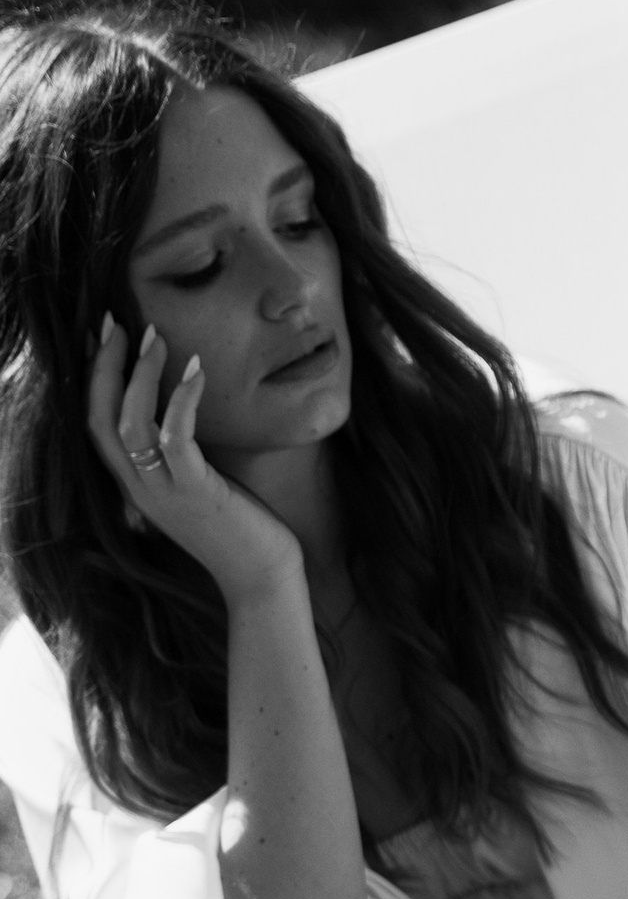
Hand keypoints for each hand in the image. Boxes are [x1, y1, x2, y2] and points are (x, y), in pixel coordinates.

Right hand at [89, 316, 303, 606]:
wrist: (262, 577)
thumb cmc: (239, 526)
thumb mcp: (198, 484)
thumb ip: (179, 453)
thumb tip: (180, 406)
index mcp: (135, 484)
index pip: (96, 424)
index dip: (94, 378)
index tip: (103, 336)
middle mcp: (139, 489)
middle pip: (100, 418)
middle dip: (105, 365)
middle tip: (116, 321)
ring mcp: (164, 493)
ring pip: (131, 424)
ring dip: (141, 375)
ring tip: (155, 336)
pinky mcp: (196, 494)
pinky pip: (176, 439)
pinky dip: (182, 400)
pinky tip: (196, 370)